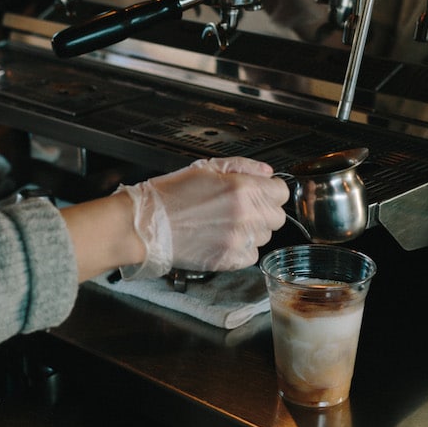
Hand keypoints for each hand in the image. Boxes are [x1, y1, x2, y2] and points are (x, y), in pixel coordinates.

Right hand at [116, 157, 288, 278]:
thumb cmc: (170, 195)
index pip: (281, 191)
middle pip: (277, 216)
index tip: (258, 192)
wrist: (146, 225)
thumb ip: (242, 166)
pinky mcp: (230, 260)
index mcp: (242, 188)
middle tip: (239, 208)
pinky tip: (220, 238)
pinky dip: (241, 248)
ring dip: (252, 230)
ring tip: (225, 223)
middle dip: (263, 210)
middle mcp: (246, 215)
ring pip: (265, 237)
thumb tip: (266, 172)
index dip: (269, 190)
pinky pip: (251, 255)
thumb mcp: (205, 168)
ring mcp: (239, 240)